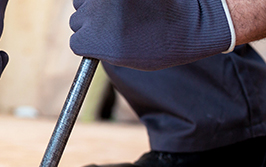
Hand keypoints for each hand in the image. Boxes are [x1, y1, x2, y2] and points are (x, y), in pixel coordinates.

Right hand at [70, 0, 233, 70]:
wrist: (193, 23)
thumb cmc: (164, 45)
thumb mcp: (127, 57)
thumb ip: (103, 49)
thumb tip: (90, 40)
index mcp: (95, 41)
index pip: (76, 42)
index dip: (89, 42)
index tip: (103, 42)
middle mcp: (94, 16)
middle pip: (78, 20)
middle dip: (92, 24)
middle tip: (115, 27)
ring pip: (84, 3)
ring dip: (97, 8)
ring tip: (122, 13)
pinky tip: (125, 4)